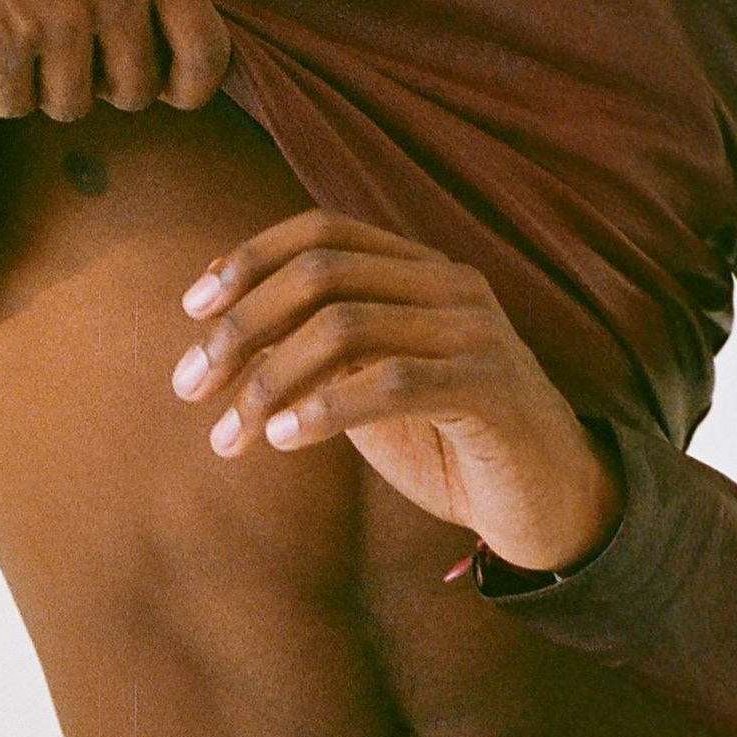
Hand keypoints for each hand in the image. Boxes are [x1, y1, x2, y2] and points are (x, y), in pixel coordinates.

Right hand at [0, 0, 231, 119]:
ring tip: (18, 33)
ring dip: (44, 84)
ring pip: (72, 106)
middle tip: (67, 48)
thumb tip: (164, 32)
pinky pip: (14, 106)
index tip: (170, 89)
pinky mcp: (0, 49)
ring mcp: (58, 24)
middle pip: (134, 92)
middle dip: (103, 82)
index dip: (192, 85)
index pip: (206, 50)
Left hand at [170, 210, 622, 572]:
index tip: (191, 312)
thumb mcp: (369, 384)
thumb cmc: (448, 442)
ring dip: (268, 381)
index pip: (323, 231)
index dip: (249, 260)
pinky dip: (325, 408)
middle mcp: (451, 284)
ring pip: (346, 326)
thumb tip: (221, 333)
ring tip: (227, 436)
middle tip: (188, 387)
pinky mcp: (492, 389)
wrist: (549, 504)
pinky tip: (282, 439)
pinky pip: (392, 382)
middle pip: (322, 274)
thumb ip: (317, 351)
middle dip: (241, 327)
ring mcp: (477, 331)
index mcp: (421, 269)